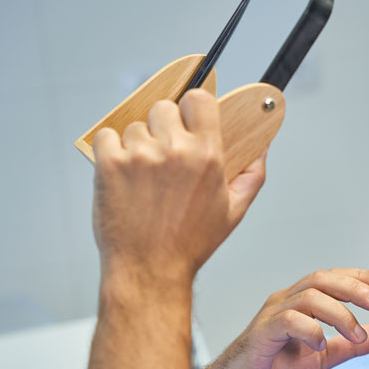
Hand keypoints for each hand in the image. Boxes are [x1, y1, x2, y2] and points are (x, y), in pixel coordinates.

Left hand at [91, 89, 265, 281]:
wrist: (150, 269)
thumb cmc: (190, 243)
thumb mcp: (233, 210)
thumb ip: (252, 174)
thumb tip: (262, 146)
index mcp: (208, 155)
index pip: (198, 99)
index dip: (192, 106)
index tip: (188, 118)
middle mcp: (174, 150)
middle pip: (164, 108)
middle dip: (163, 127)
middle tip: (163, 154)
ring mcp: (139, 156)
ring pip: (134, 125)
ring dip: (137, 143)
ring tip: (143, 175)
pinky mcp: (110, 165)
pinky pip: (106, 136)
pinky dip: (110, 150)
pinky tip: (122, 174)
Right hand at [195, 269, 368, 368]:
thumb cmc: (273, 368)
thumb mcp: (322, 358)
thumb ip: (351, 345)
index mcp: (301, 301)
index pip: (333, 278)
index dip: (359, 277)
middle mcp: (287, 300)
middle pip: (323, 279)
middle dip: (355, 287)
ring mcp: (273, 313)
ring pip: (310, 297)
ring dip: (340, 314)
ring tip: (357, 337)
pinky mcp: (262, 332)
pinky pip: (289, 321)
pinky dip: (311, 331)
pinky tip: (321, 347)